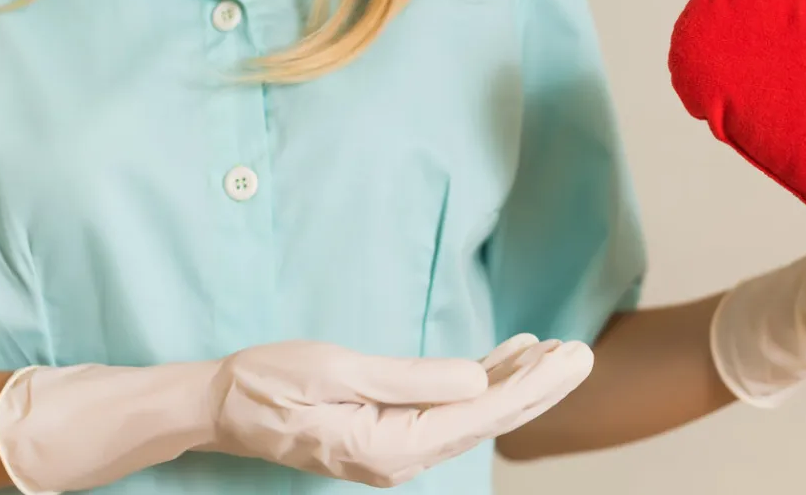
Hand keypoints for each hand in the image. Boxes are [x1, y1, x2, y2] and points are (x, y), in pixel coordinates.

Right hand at [0, 335, 592, 493]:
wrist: (223, 406)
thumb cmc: (270, 383)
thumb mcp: (339, 369)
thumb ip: (411, 379)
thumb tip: (476, 380)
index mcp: (394, 444)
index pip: (482, 415)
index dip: (533, 387)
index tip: (572, 356)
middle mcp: (403, 456)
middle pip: (488, 420)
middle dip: (539, 388)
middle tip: (582, 352)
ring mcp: (398, 447)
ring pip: (474, 415)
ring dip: (514, 384)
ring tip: (554, 350)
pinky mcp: (390, 431)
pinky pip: (447, 409)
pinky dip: (480, 384)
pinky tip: (505, 360)